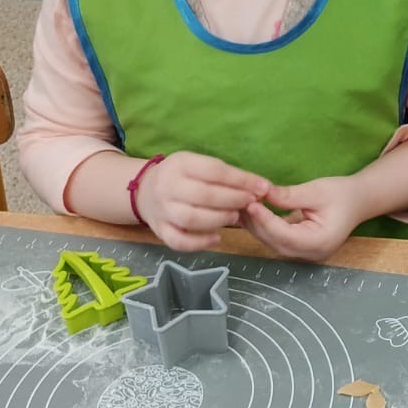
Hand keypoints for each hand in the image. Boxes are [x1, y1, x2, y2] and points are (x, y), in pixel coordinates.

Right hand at [133, 152, 268, 252]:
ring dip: (220, 220)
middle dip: (234, 200)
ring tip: (235, 217)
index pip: (214, 171)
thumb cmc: (181, 176)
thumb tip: (259, 187)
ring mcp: (162, 210)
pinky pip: (179, 241)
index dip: (242, 180)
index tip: (263, 187)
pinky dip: (200, 242)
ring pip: (192, 219)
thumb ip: (225, 175)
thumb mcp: (198, 164)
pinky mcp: (159, 231)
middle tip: (251, 203)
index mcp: (180, 164)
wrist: (145, 191)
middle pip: (204, 195)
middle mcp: (167, 186)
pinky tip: (217, 238)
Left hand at [241, 175, 364, 262]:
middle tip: (240, 201)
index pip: (285, 235)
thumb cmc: (342, 195)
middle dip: (256, 223)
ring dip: (256, 225)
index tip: (251, 203)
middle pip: (275, 242)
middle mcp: (310, 253)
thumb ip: (289, 196)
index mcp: (320, 242)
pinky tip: (251, 212)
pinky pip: (276, 239)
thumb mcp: (317, 191)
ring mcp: (304, 254)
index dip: (265, 220)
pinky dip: (263, 226)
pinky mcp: (298, 248)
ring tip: (242, 205)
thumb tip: (262, 193)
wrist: (357, 202)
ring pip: (272, 243)